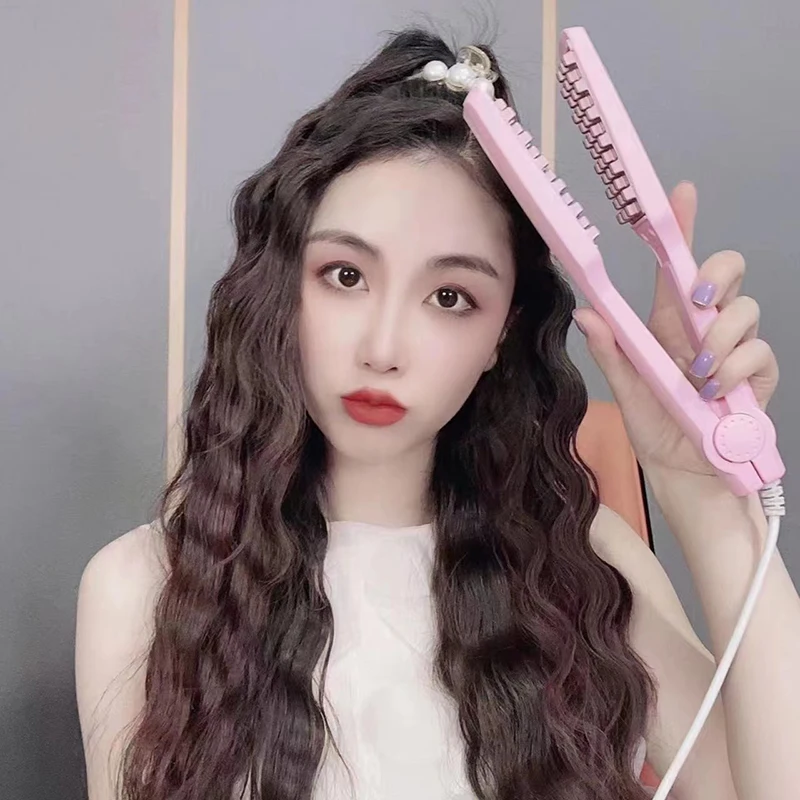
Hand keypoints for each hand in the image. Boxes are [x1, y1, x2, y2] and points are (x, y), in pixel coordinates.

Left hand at [571, 181, 779, 478]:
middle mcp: (703, 330)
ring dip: (718, 341)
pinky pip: (757, 352)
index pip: (676, 269)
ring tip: (696, 375)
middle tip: (697, 301)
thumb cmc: (656, 428)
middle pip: (726, 272)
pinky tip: (713, 391)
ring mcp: (734, 350)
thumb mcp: (627, 389)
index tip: (682, 194)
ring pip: (744, 311)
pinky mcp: (757, 375)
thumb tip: (585, 313)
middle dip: (716, 275)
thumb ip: (612, 351)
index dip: (683, 229)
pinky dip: (733, 370)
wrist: (684, 472)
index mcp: (668, 325)